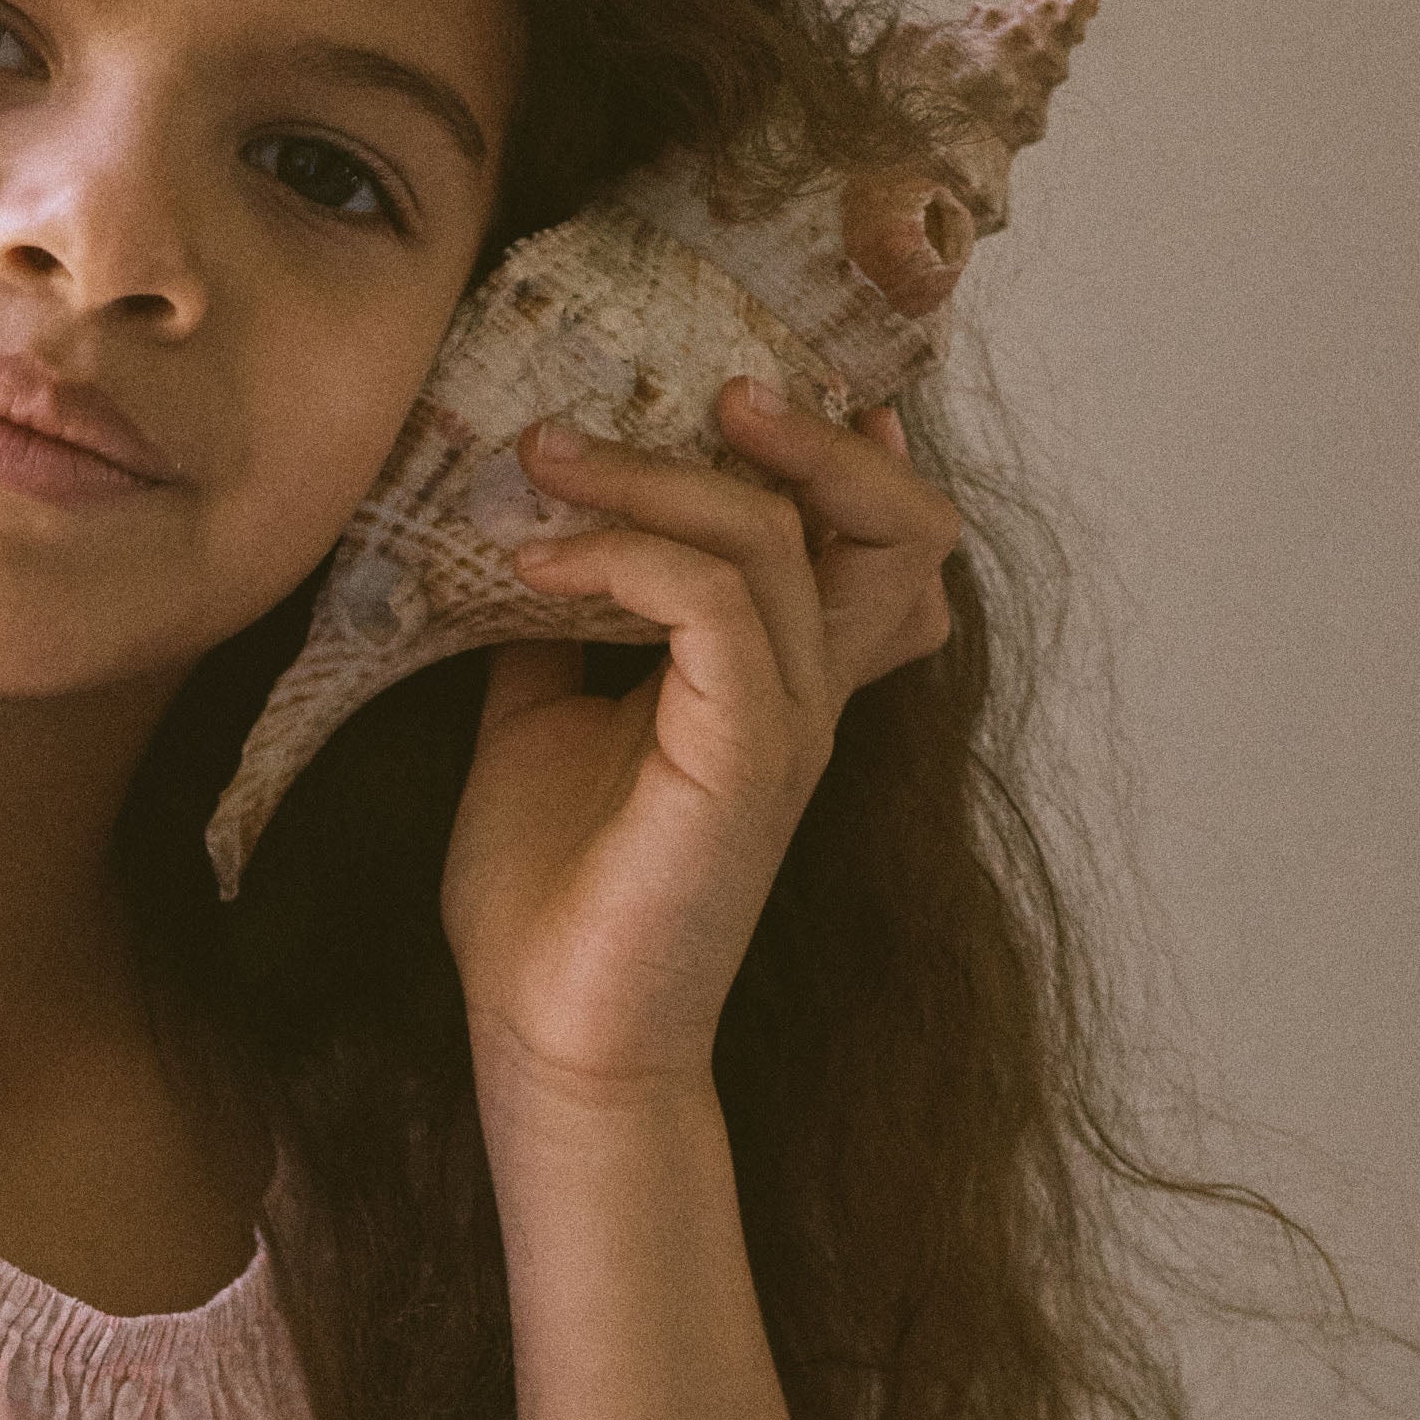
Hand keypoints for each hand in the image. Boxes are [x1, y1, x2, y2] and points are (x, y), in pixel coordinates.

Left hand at [441, 385, 965, 1104]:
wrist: (551, 1036)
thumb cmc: (548, 900)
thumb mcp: (538, 722)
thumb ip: (559, 628)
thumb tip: (526, 532)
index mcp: (777, 679)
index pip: (871, 536)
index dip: (842, 451)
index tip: (746, 385)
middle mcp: (807, 692)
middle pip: (893, 519)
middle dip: (805, 431)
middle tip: (693, 384)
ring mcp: (790, 724)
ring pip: (787, 537)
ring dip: (661, 474)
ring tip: (549, 456)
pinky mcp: (750, 759)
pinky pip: (721, 602)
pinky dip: (628, 555)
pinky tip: (538, 562)